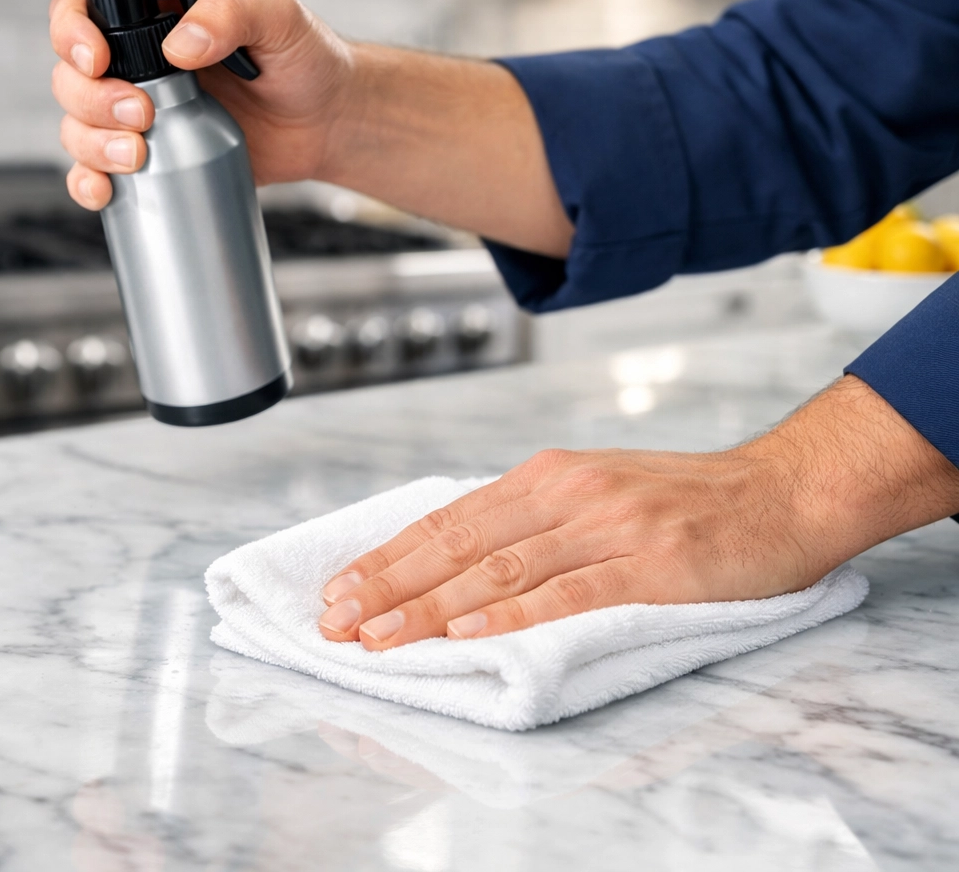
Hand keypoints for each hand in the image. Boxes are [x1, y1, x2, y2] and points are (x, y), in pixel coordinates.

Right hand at [48, 0, 354, 210]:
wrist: (331, 123)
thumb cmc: (309, 60)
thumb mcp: (279, 17)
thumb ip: (232, 12)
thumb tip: (180, 42)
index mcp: (157, 10)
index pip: (84, 6)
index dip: (72, 32)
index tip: (97, 60)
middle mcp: (140, 59)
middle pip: (73, 75)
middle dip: (91, 100)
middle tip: (141, 115)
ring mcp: (145, 110)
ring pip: (80, 125)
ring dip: (89, 144)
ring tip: (135, 156)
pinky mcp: (159, 156)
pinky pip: (102, 171)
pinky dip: (91, 183)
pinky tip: (105, 192)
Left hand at [318, 376, 958, 649]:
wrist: (777, 492)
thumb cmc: (685, 498)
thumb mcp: (597, 490)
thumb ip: (535, 517)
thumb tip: (464, 553)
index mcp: (549, 475)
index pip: (450, 518)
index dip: (390, 555)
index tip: (342, 587)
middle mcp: (567, 492)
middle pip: (459, 542)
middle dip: (389, 584)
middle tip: (336, 619)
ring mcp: (606, 525)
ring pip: (499, 568)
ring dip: (430, 605)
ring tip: (379, 637)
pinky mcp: (648, 563)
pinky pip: (567, 591)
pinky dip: (512, 613)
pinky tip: (469, 632)